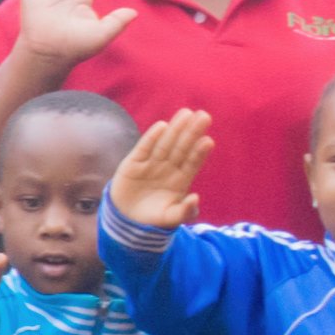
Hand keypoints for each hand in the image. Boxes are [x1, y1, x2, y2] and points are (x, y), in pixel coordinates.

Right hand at [111, 109, 214, 232]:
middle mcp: (168, 168)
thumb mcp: (170, 219)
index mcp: (181, 180)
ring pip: (165, 144)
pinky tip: (162, 126)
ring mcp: (151, 164)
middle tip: (204, 116)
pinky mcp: (133, 163)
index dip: (200, 152)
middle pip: (182, 148)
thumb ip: (184, 212)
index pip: (192, 162)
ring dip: (175, 129)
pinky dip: (151, 138)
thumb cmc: (153, 218)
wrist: (126, 220)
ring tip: (186, 113)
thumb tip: (196, 198)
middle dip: (192, 132)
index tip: (208, 140)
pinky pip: (144, 148)